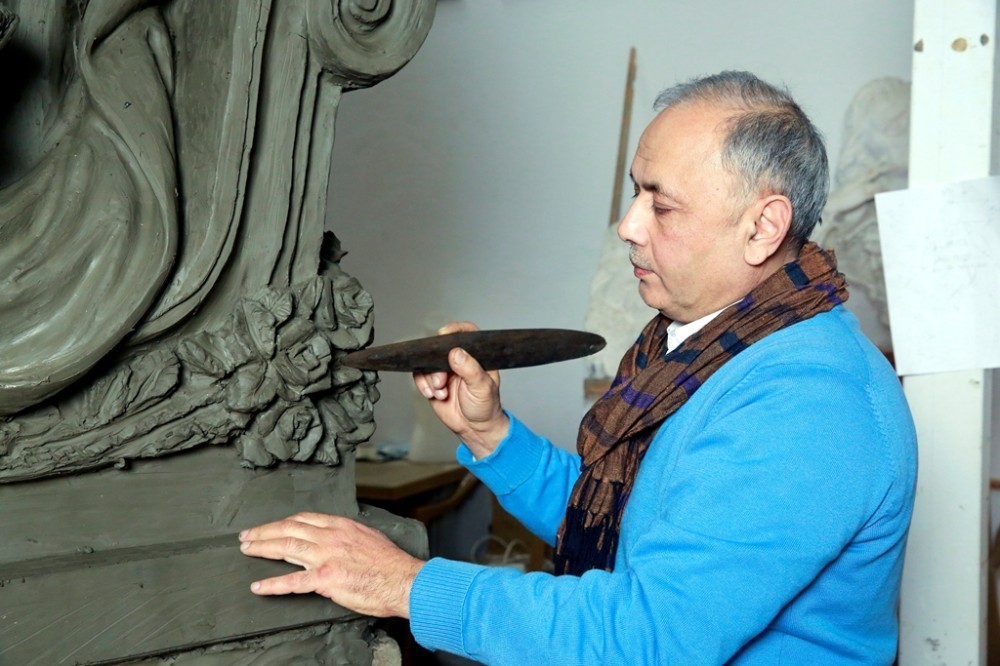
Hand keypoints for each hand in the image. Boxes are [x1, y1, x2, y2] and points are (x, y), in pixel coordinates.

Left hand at [238, 512, 423, 617]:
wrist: (403, 579)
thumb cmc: (390, 563)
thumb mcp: (369, 537)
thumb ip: (349, 535)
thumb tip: (338, 538)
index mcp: (341, 525)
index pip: (304, 519)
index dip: (283, 522)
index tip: (272, 525)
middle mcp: (330, 537)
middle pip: (289, 529)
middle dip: (264, 531)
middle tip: (247, 536)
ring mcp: (326, 556)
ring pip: (286, 548)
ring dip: (262, 548)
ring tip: (247, 550)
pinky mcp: (325, 579)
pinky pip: (292, 581)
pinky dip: (272, 584)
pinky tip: (259, 586)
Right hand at [413, 321, 508, 457]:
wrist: (475, 429)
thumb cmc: (485, 407)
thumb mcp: (482, 388)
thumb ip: (470, 369)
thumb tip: (456, 352)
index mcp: (476, 356)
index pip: (466, 334)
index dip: (454, 330)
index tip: (443, 334)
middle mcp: (459, 361)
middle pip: (440, 349)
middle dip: (436, 364)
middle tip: (441, 380)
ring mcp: (445, 370)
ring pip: (427, 363)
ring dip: (430, 378)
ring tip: (440, 392)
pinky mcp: (433, 382)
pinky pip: (420, 376)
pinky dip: (423, 385)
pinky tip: (433, 394)